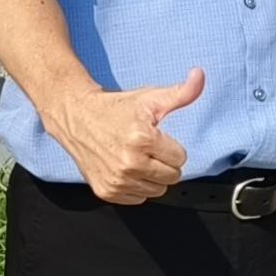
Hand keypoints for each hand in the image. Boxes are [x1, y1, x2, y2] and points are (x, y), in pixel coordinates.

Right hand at [52, 67, 204, 205]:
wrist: (75, 116)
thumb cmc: (114, 108)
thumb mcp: (149, 98)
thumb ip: (181, 92)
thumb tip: (200, 75)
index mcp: (142, 139)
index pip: (180, 158)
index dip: (171, 147)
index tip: (156, 139)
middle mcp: (129, 163)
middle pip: (172, 177)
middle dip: (164, 163)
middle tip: (148, 150)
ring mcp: (117, 180)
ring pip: (157, 190)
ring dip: (151, 177)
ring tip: (137, 159)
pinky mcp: (107, 191)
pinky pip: (137, 199)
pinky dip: (135, 187)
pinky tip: (126, 170)